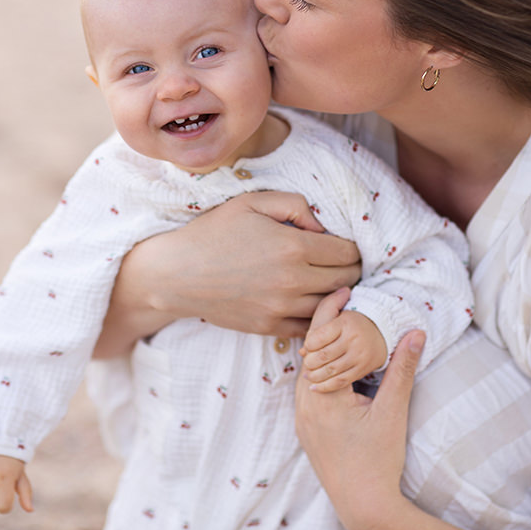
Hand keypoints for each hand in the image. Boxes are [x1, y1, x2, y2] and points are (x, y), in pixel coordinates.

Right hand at [95, 191, 361, 357]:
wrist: (176, 274)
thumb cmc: (214, 232)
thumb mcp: (253, 202)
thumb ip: (296, 205)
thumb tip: (324, 225)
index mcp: (292, 247)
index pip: (348, 252)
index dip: (354, 247)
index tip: (348, 244)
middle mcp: (292, 281)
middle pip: (346, 280)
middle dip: (352, 269)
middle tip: (346, 263)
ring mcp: (281, 308)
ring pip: (331, 306)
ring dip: (338, 294)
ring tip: (332, 281)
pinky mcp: (269, 327)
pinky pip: (308, 326)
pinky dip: (317, 316)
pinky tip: (312, 302)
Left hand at [295, 311, 425, 529]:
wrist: (364, 505)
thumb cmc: (378, 461)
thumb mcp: (393, 411)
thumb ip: (402, 369)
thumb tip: (415, 332)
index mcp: (320, 395)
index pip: (319, 340)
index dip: (331, 311)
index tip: (345, 289)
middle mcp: (304, 404)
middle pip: (310, 352)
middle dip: (327, 326)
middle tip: (345, 300)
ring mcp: (303, 418)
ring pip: (309, 371)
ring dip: (324, 349)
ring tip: (343, 327)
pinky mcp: (308, 429)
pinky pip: (310, 389)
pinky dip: (323, 370)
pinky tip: (339, 364)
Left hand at [301, 288, 387, 392]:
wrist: (381, 331)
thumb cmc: (353, 323)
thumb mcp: (338, 315)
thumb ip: (319, 329)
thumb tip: (302, 351)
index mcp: (345, 323)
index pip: (318, 337)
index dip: (308, 344)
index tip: (307, 347)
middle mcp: (353, 339)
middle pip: (323, 355)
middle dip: (310, 362)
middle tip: (306, 363)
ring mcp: (359, 356)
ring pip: (331, 370)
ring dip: (315, 375)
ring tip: (308, 375)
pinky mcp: (362, 369)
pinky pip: (341, 381)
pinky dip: (325, 386)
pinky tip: (315, 387)